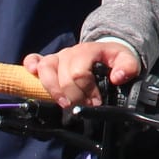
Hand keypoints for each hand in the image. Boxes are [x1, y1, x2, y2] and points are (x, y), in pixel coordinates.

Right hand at [22, 39, 140, 109]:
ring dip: (53, 89)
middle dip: (73, 96)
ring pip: (45, 68)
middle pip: (63, 75)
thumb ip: (128, 67)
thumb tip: (117, 77)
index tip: (95, 103)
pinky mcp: (49, 62)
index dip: (86, 91)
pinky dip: (30, 66)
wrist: (106, 51)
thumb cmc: (114, 59)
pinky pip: (33, 59)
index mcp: (88, 51)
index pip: (79, 72)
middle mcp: (70, 53)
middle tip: (83, 106)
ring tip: (63, 103)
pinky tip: (32, 75)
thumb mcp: (127, 60)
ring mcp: (58, 57)